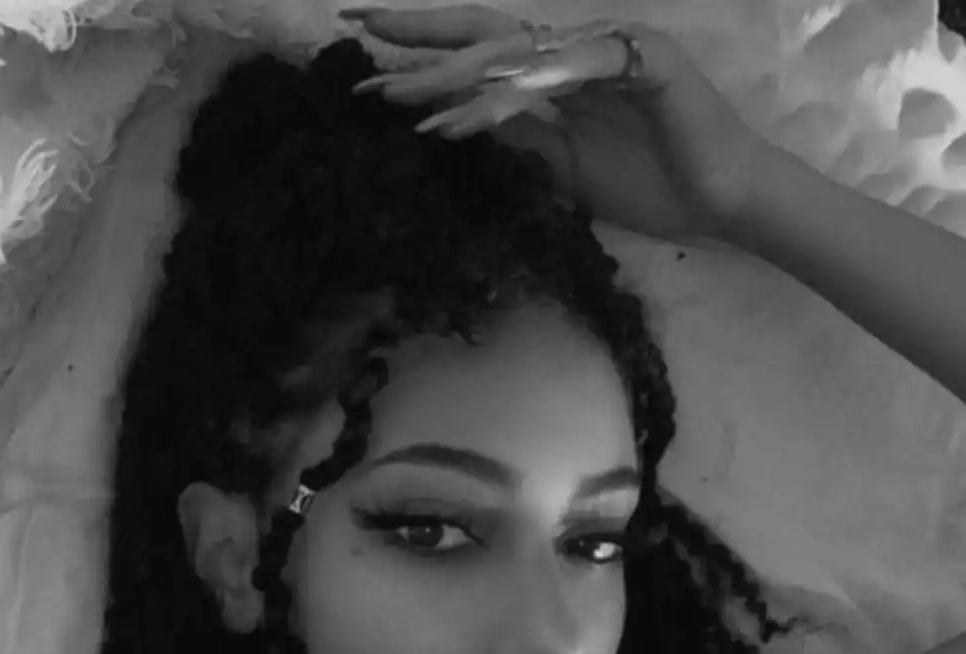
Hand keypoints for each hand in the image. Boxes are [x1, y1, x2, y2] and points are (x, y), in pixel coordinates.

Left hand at [341, 3, 773, 244]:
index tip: (370, 67)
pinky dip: (515, 97)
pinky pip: (565, 76)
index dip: (428, 55)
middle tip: (354, 25)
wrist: (723, 201)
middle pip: (486, 33)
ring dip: (451, 73)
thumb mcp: (565, 168)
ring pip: (516, 52)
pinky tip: (464, 116)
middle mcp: (576, 49)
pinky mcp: (644, 60)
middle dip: (419, 32)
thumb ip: (520, 140)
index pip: (484, 56)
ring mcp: (609, 48)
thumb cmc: (654, 182)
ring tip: (392, 90)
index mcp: (560, 73)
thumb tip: (461, 125)